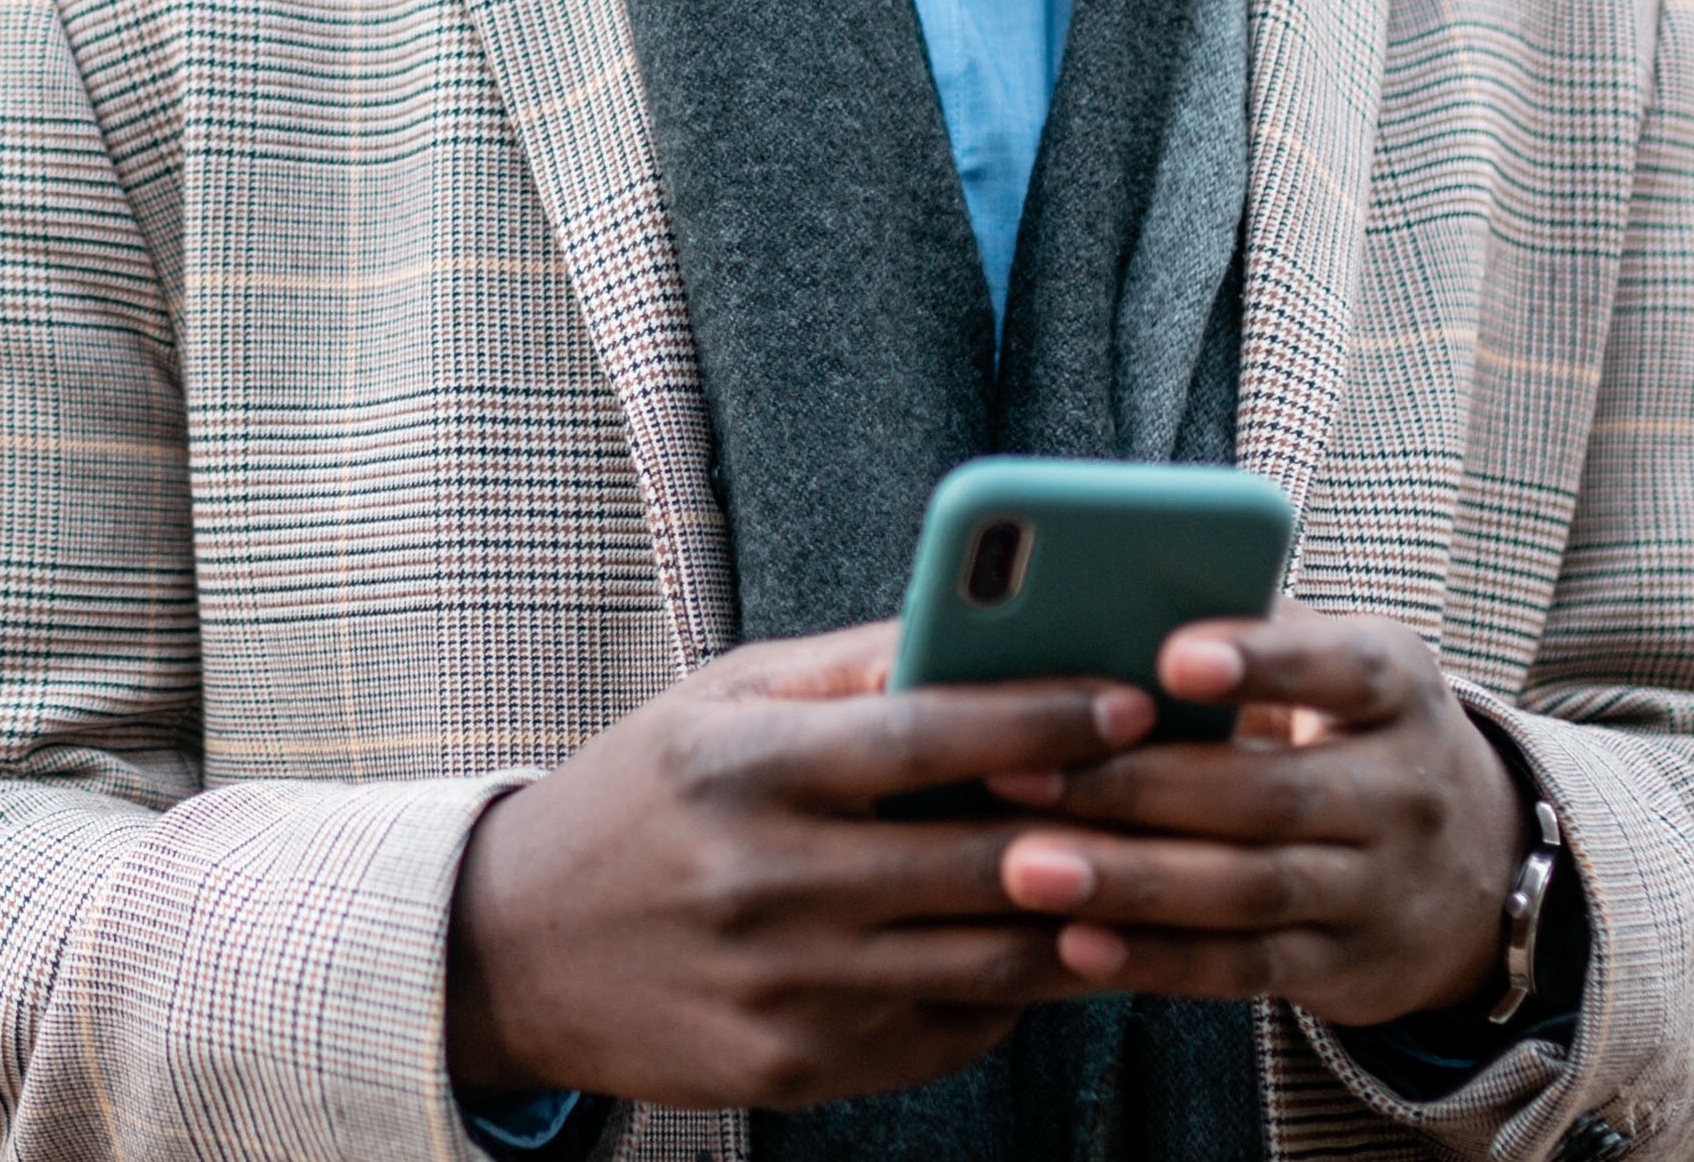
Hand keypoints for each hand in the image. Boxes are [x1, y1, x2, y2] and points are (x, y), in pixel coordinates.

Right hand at [444, 622, 1154, 1112]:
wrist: (511, 950)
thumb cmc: (640, 799)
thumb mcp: (716, 702)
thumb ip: (850, 667)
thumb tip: (985, 626)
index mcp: (744, 768)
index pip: (926, 734)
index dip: (1044, 718)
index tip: (1133, 701)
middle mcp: (764, 879)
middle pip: (979, 859)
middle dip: (1097, 826)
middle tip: (1182, 794)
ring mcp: (784, 985)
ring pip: (987, 959)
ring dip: (1083, 921)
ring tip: (1146, 879)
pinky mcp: (798, 1068)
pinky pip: (949, 1030)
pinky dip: (1012, 991)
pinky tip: (1046, 950)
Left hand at [983, 608, 1526, 1026]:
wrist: (1481, 869)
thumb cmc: (1352, 731)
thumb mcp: (1339, 666)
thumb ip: (1249, 629)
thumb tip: (1109, 593)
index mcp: (1397, 687)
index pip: (1339, 668)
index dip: (1260, 663)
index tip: (1171, 659)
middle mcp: (1401, 790)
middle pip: (1267, 791)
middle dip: (1134, 785)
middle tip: (1019, 771)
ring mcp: (1378, 888)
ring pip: (1247, 887)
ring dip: (1130, 881)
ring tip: (1025, 867)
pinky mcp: (1342, 967)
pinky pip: (1242, 969)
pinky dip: (1157, 960)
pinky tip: (1073, 943)